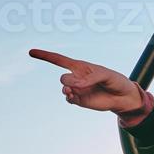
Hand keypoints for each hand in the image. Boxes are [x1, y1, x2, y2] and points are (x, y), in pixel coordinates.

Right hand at [29, 48, 148, 118]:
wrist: (123, 97)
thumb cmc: (115, 81)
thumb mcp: (106, 75)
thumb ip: (91, 78)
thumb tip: (77, 85)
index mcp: (80, 66)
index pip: (59, 59)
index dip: (45, 55)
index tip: (31, 52)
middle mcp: (76, 77)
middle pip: (62, 78)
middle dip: (68, 81)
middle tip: (79, 84)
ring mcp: (77, 89)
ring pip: (64, 88)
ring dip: (68, 90)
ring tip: (75, 91)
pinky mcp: (80, 100)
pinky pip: (68, 99)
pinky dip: (69, 97)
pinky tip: (74, 97)